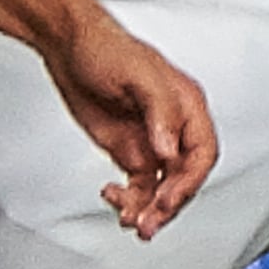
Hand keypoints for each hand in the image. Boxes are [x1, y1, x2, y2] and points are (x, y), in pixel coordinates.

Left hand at [35, 11, 217, 239]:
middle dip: (168, 205)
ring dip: (148, 209)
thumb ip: (160, 111)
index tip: (168, 198)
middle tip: (148, 222)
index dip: (188, 181)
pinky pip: (138, 186)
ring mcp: (150, 141)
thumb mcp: (138, 74)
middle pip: (182, 178)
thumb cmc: (105, 47)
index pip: (201, 153)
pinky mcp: (129, 151)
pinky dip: (129, 200)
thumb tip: (168, 148)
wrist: (66, 46)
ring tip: (131, 221)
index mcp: (186, 106)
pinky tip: (113, 197)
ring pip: (161, 188)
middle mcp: (172, 127)